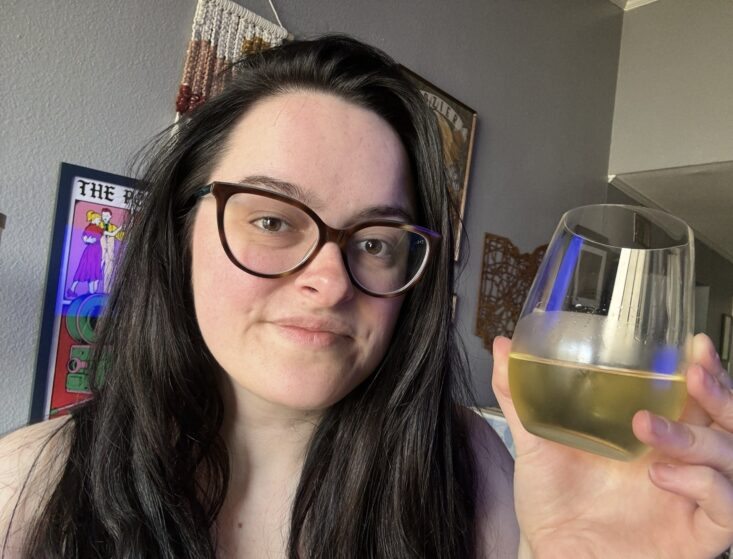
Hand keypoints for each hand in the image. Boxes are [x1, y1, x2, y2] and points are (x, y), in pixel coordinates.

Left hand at [493, 333, 732, 558]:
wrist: (550, 552)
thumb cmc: (551, 500)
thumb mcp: (535, 443)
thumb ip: (521, 396)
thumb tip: (502, 347)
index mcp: (653, 433)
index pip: (697, 395)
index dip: (706, 369)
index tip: (694, 345)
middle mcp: (681, 461)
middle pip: (728, 420)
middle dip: (721, 392)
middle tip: (693, 374)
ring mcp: (692, 497)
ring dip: (699, 437)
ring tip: (648, 427)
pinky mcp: (697, 534)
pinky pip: (727, 506)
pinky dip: (704, 484)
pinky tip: (661, 475)